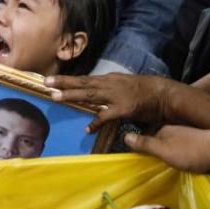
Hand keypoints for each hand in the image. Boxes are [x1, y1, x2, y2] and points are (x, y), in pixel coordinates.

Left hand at [46, 73, 172, 131]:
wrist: (163, 93)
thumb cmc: (145, 90)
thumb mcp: (124, 85)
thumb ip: (109, 89)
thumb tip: (97, 95)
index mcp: (108, 79)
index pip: (84, 79)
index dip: (68, 80)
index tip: (52, 80)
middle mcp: (109, 84)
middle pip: (82, 82)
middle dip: (64, 82)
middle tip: (46, 82)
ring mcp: (115, 95)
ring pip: (89, 94)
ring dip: (72, 95)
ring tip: (55, 96)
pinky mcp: (123, 108)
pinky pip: (106, 116)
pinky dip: (96, 122)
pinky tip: (87, 129)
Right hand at [124, 125, 209, 173]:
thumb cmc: (192, 151)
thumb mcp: (165, 150)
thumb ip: (146, 145)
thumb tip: (125, 136)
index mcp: (164, 130)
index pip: (147, 141)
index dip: (143, 152)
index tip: (140, 165)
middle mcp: (175, 131)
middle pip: (160, 145)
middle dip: (157, 155)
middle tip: (154, 171)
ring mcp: (187, 138)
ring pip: (173, 149)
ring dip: (170, 158)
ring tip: (168, 171)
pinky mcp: (198, 146)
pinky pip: (184, 153)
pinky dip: (181, 160)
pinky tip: (183, 168)